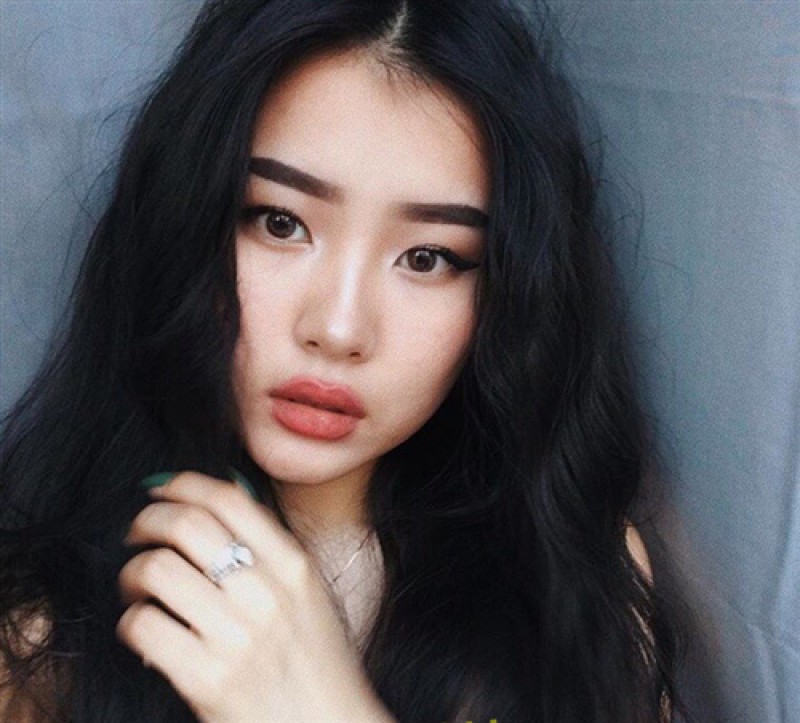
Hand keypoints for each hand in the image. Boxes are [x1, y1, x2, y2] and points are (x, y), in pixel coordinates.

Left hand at [117, 471, 393, 721]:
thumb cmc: (315, 661)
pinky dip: (131, 621)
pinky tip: (144, 628)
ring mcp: (237, 637)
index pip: (230, 499)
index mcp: (294, 565)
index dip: (184, 484)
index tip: (161, 490)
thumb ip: (270, 549)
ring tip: (137, 587)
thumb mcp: (308, 593)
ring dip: (133, 573)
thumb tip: (214, 503)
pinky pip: (145, 626)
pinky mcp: (206, 679)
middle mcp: (267, 593)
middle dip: (148, 521)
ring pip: (157, 570)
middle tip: (136, 534)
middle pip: (187, 525)